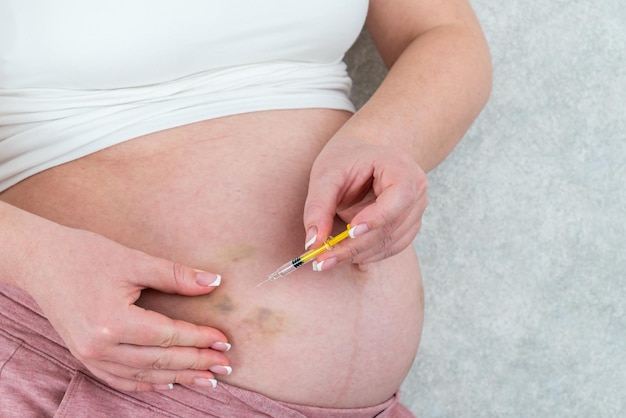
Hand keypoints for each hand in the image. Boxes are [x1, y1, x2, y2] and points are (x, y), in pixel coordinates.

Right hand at [22, 225, 229, 391]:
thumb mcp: (134, 260)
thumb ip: (176, 275)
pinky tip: (168, 383)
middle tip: (224, 366)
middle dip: (195, 363)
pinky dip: (146, 383)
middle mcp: (100, 346)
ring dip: (177, 378)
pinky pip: (120, 378)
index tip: (224, 341)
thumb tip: (214, 282)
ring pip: (143, 375)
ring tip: (206, 379)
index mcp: (113, 322)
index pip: (168, 336)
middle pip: (159, 361)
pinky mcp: (84, 356)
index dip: (199, 339)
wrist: (41, 260)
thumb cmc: (85, 254)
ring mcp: (89, 355)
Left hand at [303, 136, 427, 267]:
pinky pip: (390, 247)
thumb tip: (313, 242)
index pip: (400, 196)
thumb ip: (319, 207)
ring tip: (326, 259)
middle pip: (391, 225)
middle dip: (356, 245)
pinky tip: (343, 255)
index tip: (350, 232)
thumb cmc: (345, 159)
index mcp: (401, 167)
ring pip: (390, 242)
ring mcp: (416, 210)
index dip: (378, 216)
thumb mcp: (326, 175)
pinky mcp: (408, 226)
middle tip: (323, 259)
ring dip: (358, 254)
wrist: (360, 156)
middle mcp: (416, 190)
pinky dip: (366, 255)